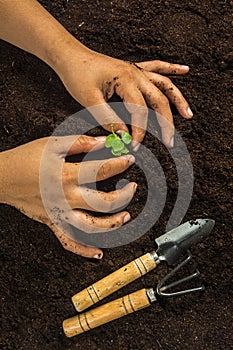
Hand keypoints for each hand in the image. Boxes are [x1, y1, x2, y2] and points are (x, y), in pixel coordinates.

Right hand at [0, 135, 135, 257]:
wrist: (2, 177)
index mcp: (67, 176)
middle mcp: (67, 198)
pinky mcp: (53, 223)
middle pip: (104, 203)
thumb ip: (79, 143)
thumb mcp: (51, 144)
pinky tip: (98, 253)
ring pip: (92, 227)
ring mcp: (60, 214)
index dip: (120, 164)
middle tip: (132, 187)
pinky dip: (85, 250)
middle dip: (124, 195)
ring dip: (113, 225)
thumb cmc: (25, 159)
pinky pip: (70, 243)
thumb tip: (102, 141)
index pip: (102, 171)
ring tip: (125, 217)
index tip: (130, 160)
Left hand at [57, 48, 192, 149]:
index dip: (139, 131)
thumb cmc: (77, 75)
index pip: (139, 111)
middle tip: (170, 141)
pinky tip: (184, 70)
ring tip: (188, 114)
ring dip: (178, 99)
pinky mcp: (134, 68)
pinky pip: (157, 67)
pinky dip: (172, 68)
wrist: (70, 56)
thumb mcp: (89, 100)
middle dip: (166, 122)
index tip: (135, 145)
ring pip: (164, 84)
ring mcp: (136, 69)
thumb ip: (108, 119)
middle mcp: (136, 74)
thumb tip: (124, 135)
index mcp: (125, 80)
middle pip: (159, 100)